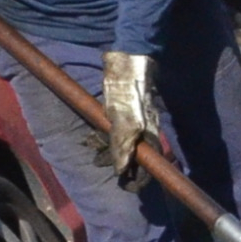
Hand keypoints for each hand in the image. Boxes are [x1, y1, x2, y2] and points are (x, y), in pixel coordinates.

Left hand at [98, 49, 165, 168]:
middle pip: (135, 154)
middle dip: (117, 161)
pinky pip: (116, 129)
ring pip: (123, 141)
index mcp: (148, 133)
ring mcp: (136, 119)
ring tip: (91, 144)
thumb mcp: (123, 118)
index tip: (125, 184)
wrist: (129, 57)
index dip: (138, 178)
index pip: (149, 164)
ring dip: (107, 147)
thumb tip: (120, 170)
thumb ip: (121, 144)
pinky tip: (94, 132)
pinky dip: (105, 134)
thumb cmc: (127, 87)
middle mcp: (144, 128)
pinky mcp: (126, 110)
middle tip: (97, 160)